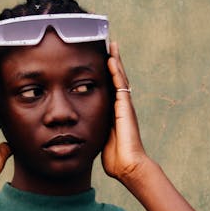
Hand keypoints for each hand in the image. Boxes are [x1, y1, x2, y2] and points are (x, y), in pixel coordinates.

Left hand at [101, 42, 149, 184]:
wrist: (128, 166)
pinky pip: (120, 85)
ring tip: (111, 44)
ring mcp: (124, 105)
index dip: (104, 73)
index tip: (99, 59)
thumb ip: (94, 128)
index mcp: (113, 111)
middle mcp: (120, 105)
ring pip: (119, 77)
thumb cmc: (115, 157)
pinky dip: (116, 71)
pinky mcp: (125, 107)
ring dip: (115, 60)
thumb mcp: (100, 137)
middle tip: (107, 44)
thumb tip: (81, 126)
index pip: (108, 87)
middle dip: (112, 61)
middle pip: (116, 78)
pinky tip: (111, 59)